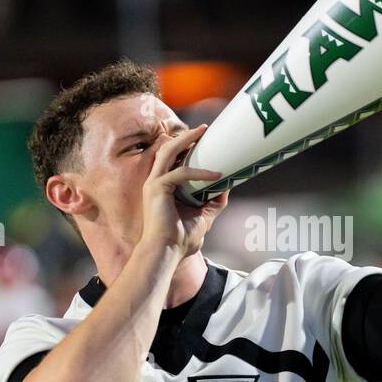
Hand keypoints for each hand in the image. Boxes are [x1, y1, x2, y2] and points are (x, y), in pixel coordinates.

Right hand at [140, 124, 227, 256]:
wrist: (166, 253)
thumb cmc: (180, 239)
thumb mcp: (203, 217)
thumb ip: (213, 203)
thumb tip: (227, 189)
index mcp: (162, 187)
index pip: (173, 159)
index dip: (186, 148)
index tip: (204, 141)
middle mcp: (155, 181)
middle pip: (168, 149)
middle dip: (186, 137)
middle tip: (204, 129)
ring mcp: (154, 183)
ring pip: (169, 151)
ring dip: (187, 140)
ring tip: (203, 132)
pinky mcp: (157, 188)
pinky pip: (181, 173)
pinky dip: (200, 172)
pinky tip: (217, 175)